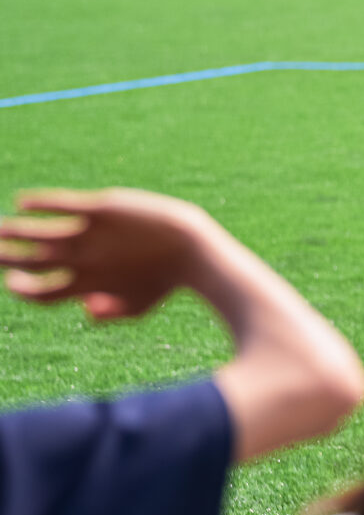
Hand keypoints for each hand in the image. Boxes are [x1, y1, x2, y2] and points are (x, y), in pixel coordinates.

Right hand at [1, 188, 217, 319]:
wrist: (194, 250)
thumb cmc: (168, 280)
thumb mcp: (139, 307)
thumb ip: (110, 313)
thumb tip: (84, 306)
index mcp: (87, 286)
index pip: (40, 294)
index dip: (21, 290)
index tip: (13, 282)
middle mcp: (82, 262)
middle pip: (29, 262)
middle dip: (3, 258)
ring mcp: (90, 235)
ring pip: (36, 233)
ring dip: (12, 231)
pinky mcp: (103, 209)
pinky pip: (60, 204)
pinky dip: (38, 203)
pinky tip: (22, 201)